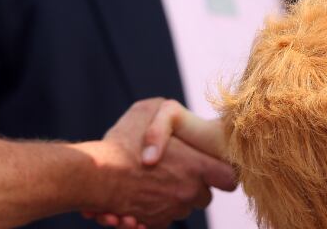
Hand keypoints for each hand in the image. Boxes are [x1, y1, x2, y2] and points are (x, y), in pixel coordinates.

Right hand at [86, 99, 236, 228]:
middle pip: (205, 197)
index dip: (222, 173)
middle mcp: (189, 193)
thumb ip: (169, 113)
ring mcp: (172, 210)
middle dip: (193, 187)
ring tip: (150, 183)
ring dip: (171, 199)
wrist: (96, 175)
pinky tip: (137, 197)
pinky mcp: (153, 222)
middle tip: (175, 172)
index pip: (229, 179)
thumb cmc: (123, 142)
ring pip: (182, 208)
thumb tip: (176, 118)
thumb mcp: (149, 109)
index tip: (211, 167)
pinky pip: (161, 219)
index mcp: (197, 167)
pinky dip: (152, 211)